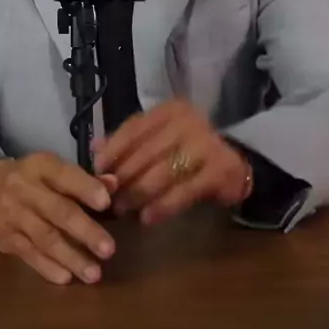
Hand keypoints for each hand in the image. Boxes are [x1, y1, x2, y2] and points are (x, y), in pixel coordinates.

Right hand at [0, 152, 117, 284]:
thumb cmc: (30, 177)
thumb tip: (114, 185)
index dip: (85, 188)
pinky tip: (67, 278)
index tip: (106, 203)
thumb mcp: (52, 168)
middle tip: (109, 249)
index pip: (64, 175)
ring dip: (71, 257)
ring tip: (94, 273)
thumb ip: (84, 179)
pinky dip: (48, 268)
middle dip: (85, 231)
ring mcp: (13, 216)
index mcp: (41, 166)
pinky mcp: (6, 239)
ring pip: (45, 238)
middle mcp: (25, 189)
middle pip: (57, 211)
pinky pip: (29, 255)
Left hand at [93, 101, 252, 224]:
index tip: (98, 170)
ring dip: (139, 193)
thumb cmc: (187, 154)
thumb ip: (129, 143)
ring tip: (123, 209)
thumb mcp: (159, 142)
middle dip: (124, 177)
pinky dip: (163, 206)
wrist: (234, 167)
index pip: (135, 127)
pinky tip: (148, 218)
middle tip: (108, 198)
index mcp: (170, 110)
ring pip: (163, 171)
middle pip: (147, 151)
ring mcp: (207, 143)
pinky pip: (184, 190)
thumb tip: (94, 149)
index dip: (114, 149)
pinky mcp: (220, 168)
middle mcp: (189, 120)